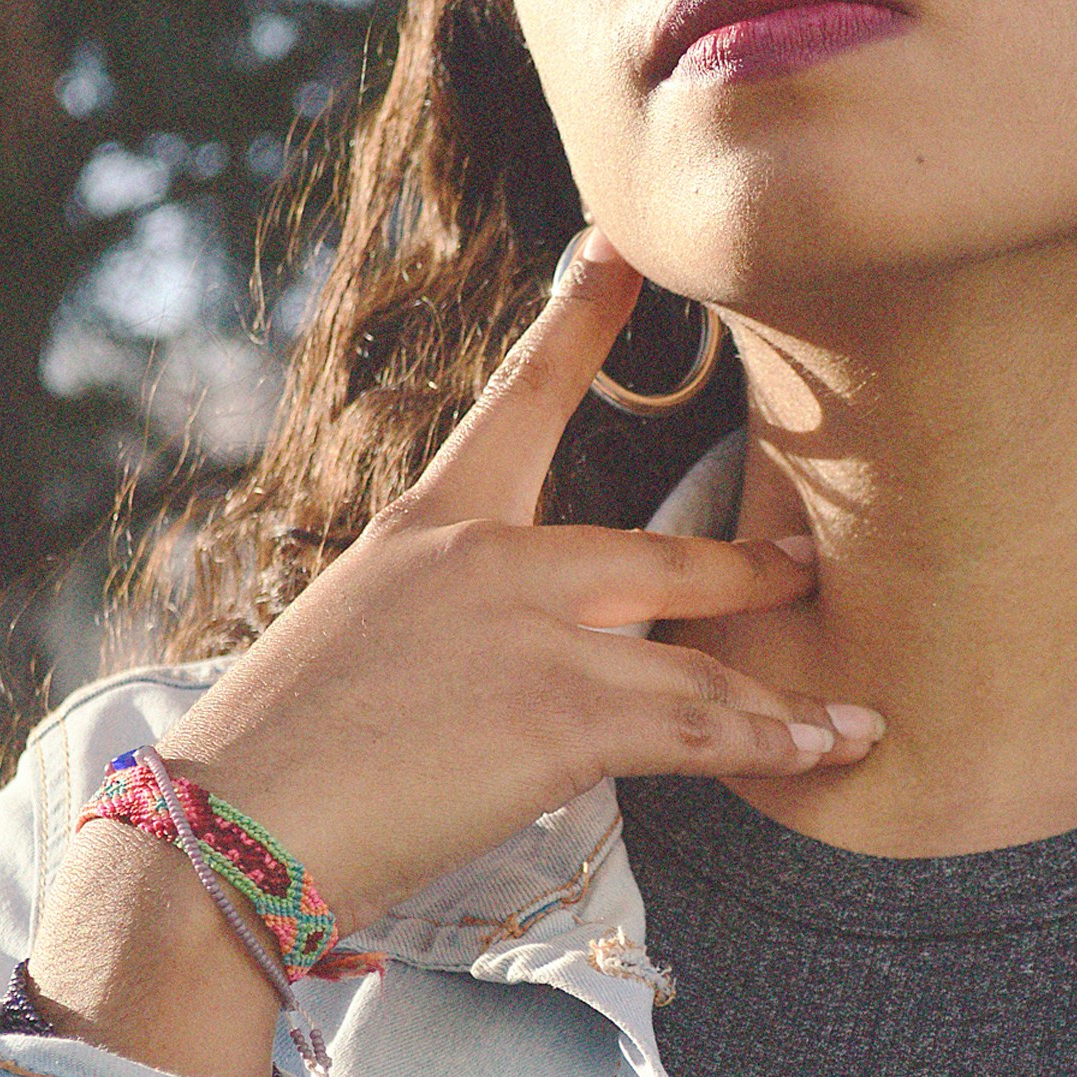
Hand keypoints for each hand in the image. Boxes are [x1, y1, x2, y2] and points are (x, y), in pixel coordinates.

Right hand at [158, 228, 872, 935]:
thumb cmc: (272, 752)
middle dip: (747, 566)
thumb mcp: (354, 641)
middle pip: (659, 552)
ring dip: (780, 693)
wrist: (229, 829)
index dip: (582, 317)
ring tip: (847, 710)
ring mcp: (533, 633)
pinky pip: (697, 730)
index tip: (622, 247)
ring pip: (696, 656)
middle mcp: (490, 559)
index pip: (522, 397)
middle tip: (806, 558)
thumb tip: (504, 662)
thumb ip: (444, 623)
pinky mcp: (562, 716)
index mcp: (430, 524)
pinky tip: (822, 750)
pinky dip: (770, 745)